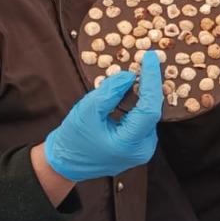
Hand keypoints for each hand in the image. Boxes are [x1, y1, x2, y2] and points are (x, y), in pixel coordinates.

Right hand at [45, 51, 163, 181]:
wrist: (66, 162)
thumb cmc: (73, 139)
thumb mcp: (87, 111)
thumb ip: (109, 93)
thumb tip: (129, 76)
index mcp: (129, 144)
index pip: (149, 109)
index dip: (152, 81)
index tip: (151, 58)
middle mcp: (142, 149)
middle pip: (152, 111)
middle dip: (149, 85)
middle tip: (146, 61)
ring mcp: (142, 150)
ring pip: (149, 115)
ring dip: (144, 94)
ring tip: (139, 73)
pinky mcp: (139, 146)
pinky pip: (143, 120)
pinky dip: (139, 104)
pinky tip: (133, 91)